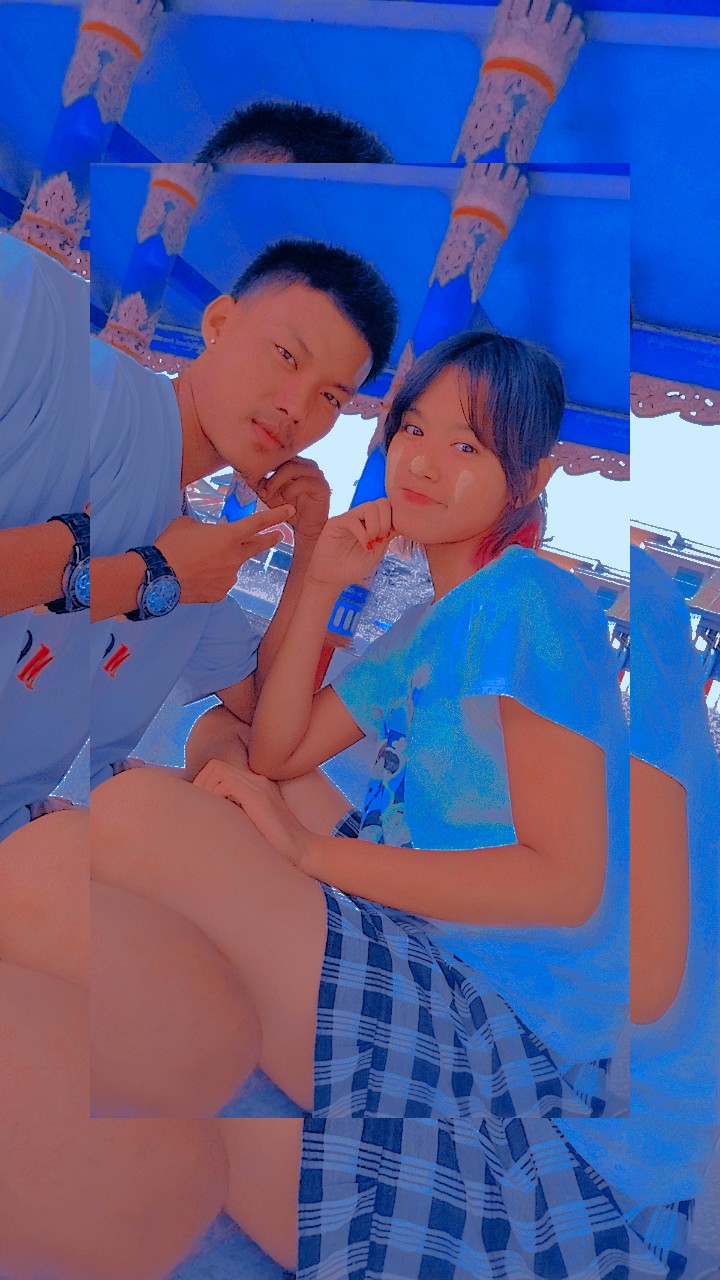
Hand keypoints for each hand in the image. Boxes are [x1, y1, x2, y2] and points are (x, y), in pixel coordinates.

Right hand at [155, 505, 293, 603]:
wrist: (159, 576)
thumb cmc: (171, 545)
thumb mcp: (186, 524)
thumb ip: (204, 528)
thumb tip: (206, 536)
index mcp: (229, 536)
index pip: (258, 523)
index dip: (276, 516)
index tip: (289, 510)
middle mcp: (234, 557)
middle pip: (257, 546)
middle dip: (269, 539)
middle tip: (278, 536)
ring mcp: (229, 577)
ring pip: (231, 566)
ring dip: (221, 562)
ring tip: (196, 562)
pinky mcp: (220, 593)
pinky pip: (220, 582)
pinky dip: (211, 578)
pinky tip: (195, 577)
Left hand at [192, 760, 312, 869]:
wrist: (303, 853)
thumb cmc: (275, 846)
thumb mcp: (250, 824)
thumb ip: (234, 813)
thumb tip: (204, 817)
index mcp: (255, 785)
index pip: (218, 769)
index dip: (202, 783)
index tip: (198, 806)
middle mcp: (257, 781)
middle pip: (215, 765)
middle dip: (199, 783)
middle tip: (195, 808)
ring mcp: (259, 787)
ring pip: (218, 770)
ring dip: (205, 789)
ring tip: (204, 811)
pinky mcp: (259, 798)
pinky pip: (228, 784)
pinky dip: (215, 795)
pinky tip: (218, 815)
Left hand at [256, 458, 329, 544]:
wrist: (305, 529)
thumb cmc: (287, 509)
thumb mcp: (269, 494)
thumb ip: (259, 482)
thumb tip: (242, 471)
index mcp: (296, 463)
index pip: (278, 455)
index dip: (264, 464)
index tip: (250, 476)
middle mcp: (307, 465)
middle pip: (283, 459)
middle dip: (268, 474)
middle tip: (260, 489)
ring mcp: (316, 474)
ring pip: (292, 468)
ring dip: (276, 481)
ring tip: (269, 495)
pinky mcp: (322, 486)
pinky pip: (303, 482)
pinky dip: (290, 490)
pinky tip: (284, 499)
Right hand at [307, 499, 395, 588]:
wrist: (333, 578)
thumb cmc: (353, 566)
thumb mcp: (377, 551)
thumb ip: (388, 536)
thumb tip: (402, 522)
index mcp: (372, 521)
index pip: (389, 506)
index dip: (394, 519)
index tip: (391, 537)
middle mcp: (361, 517)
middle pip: (382, 502)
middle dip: (386, 521)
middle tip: (381, 539)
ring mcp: (349, 518)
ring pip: (369, 506)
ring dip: (376, 526)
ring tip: (373, 542)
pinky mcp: (336, 523)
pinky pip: (353, 520)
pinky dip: (363, 534)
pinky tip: (365, 546)